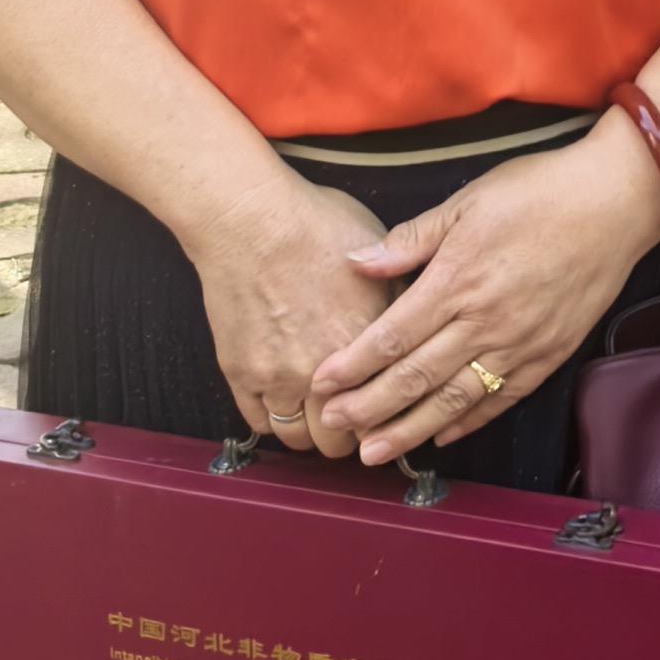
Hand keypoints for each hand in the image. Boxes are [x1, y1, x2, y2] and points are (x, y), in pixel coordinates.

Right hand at [182, 173, 393, 457]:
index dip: (389, 414)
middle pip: (344, 439)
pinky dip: (274, 421)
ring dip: (312, 433)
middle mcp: (326, 370)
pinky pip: (261, 424)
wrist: (250, 219)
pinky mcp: (242, 374)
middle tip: (351, 416)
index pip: (387, 409)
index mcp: (367, 342)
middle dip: (351, 432)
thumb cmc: (315, 224)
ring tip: (317, 415)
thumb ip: (399, 296)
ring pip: (302, 440)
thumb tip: (417, 321)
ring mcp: (279, 377)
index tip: (385, 410)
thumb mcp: (378, 253)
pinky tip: (284, 404)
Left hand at [306, 123, 659, 467]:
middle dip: (370, 407)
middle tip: (335, 429)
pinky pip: (501, 398)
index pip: (393, 336)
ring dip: (411, 429)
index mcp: (457, 280)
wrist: (615, 204)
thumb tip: (357, 262)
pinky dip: (469, 421)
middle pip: (416, 376)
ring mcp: (519, 343)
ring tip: (377, 453)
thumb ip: (411, 239)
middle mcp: (485, 321)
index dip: (353, 364)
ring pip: (455, 399)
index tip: (322, 384)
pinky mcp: (548, 354)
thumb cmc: (539, 193)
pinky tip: (442, 435)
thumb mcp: (467, 202)